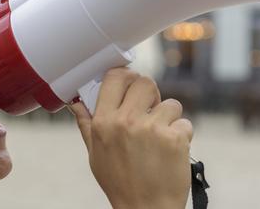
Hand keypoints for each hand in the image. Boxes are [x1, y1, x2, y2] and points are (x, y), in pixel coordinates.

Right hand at [69, 67, 192, 208]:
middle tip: (151, 108)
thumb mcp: (95, 153)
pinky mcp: (175, 138)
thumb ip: (87, 124)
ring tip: (161, 138)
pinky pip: (184, 123)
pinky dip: (181, 135)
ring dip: (169, 118)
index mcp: (103, 122)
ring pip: (170, 103)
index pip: (115, 77)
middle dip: (151, 94)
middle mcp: (126, 121)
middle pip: (144, 82)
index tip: (130, 83)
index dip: (126, 76)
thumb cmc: (120, 182)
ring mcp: (152, 129)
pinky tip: (171, 151)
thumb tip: (76, 102)